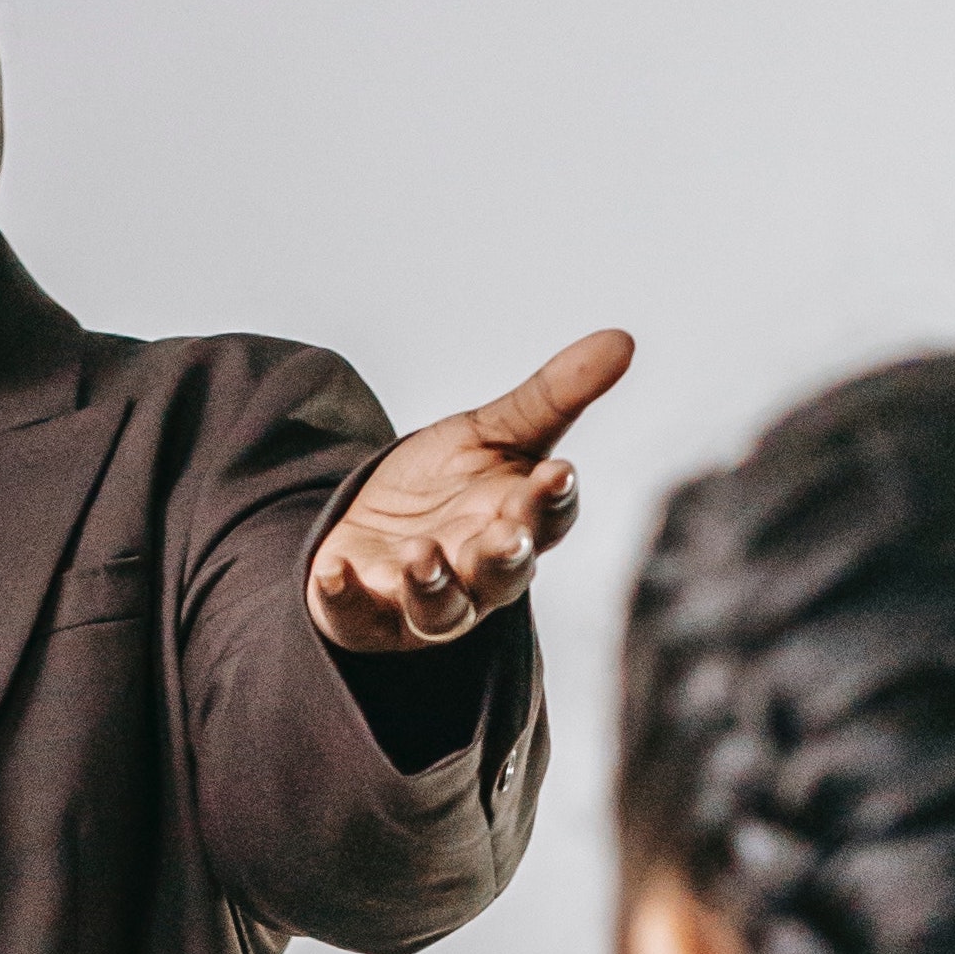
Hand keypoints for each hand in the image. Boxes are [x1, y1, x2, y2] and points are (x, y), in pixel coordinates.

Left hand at [310, 326, 629, 652]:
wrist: (376, 529)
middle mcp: (480, 573)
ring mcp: (424, 601)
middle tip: (507, 535)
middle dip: (505, 556)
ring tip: (419, 554)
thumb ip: (554, 395)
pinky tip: (330, 570)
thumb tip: (624, 339)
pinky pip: (356, 614)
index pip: (549, 518)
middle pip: (504, 574)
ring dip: (432, 584)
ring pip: (440, 608)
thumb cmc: (449, 486)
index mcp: (518, 524)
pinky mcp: (366, 614)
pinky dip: (344, 597)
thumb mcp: (494, 431)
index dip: (554, 499)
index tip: (559, 472)